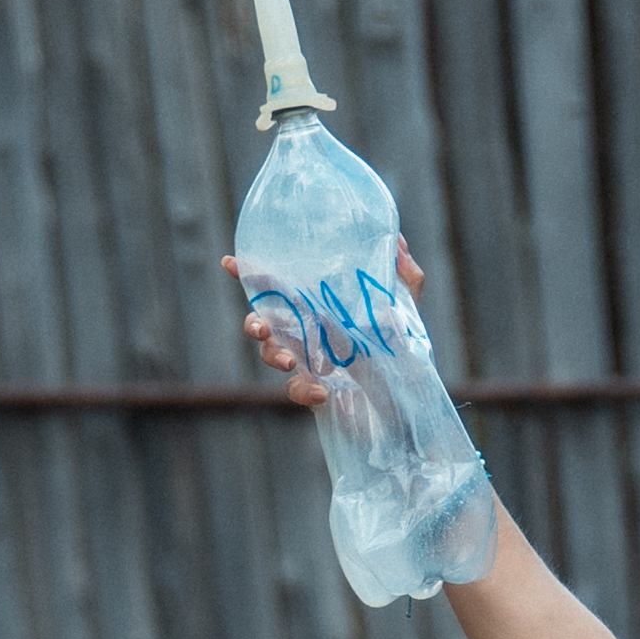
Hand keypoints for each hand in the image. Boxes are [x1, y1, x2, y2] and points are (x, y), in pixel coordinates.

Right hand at [228, 237, 425, 398]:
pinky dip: (303, 392)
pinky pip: (295, 392)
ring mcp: (305, 363)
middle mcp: (303, 332)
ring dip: (273, 357)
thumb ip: (405, 276)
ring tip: (290, 361)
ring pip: (270, 358)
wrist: (409, 395)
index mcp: (315, 306)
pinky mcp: (313, 392)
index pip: (277, 287)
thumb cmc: (401, 345)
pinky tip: (321, 394)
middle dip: (254, 324)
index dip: (248, 275)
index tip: (230, 262)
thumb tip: (398, 244)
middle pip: (262, 324)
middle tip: (263, 328)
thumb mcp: (406, 306)